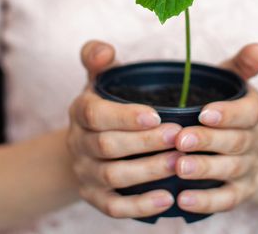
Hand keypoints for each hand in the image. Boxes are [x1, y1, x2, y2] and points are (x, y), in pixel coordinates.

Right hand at [66, 40, 183, 218]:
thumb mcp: (102, 79)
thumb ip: (99, 58)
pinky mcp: (95, 197)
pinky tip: (168, 199)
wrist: (89, 144)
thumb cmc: (108, 105)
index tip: (158, 115)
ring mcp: (85, 173)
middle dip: (145, 143)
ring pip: (113, 177)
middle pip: (108, 147)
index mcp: (81, 111)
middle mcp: (78, 143)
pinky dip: (140, 205)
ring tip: (180, 164)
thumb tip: (103, 50)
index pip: (95, 114)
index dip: (125, 116)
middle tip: (180, 137)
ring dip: (148, 171)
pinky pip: (113, 207)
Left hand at [174, 43, 257, 213]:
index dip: (228, 114)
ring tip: (179, 168)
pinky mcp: (241, 191)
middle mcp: (257, 140)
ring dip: (205, 170)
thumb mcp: (230, 80)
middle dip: (208, 141)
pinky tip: (183, 200)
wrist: (235, 142)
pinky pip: (228, 199)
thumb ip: (241, 65)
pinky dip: (207, 202)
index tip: (202, 113)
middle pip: (237, 142)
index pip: (249, 112)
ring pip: (231, 170)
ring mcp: (250, 167)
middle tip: (180, 141)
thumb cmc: (221, 104)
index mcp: (255, 111)